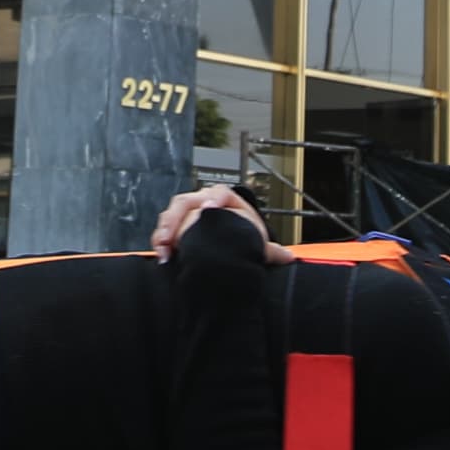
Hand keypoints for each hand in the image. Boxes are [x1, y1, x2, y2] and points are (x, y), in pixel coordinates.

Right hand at [149, 185, 273, 261]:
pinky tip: (162, 254)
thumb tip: (288, 256)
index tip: (209, 209)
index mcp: (225, 200)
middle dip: (177, 217)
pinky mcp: (176, 227)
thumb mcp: (254, 243)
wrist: (227, 243)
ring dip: (165, 230)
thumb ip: (269, 251)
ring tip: (164, 247)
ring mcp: (187, 212)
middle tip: (173, 233)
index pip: (218, 193)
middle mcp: (203, 201)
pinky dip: (161, 240)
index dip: (213, 199)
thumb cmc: (241, 236)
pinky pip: (165, 229)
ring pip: (171, 214)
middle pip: (186, 202)